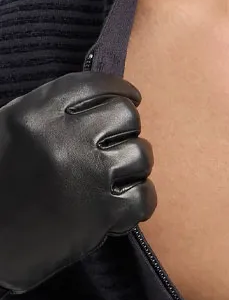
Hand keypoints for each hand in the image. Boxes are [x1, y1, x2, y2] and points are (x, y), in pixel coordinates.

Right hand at [0, 71, 156, 298]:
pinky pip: (144, 196)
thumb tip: (97, 109)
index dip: (120, 90)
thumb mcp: (7, 134)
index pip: (93, 86)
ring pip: (141, 155)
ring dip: (136, 168)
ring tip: (118, 179)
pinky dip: (142, 200)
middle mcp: (64, 138)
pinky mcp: (102, 213)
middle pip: (126, 117)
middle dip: (128, 131)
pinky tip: (126, 205)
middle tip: (116, 148)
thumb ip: (47, 118)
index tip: (131, 99)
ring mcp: (87, 175)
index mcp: (35, 113)